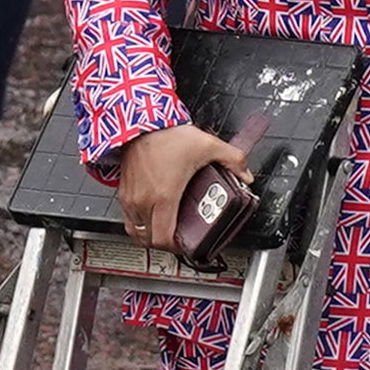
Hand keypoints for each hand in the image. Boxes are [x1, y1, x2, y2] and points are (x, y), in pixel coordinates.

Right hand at [110, 120, 240, 251]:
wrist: (139, 121)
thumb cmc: (167, 134)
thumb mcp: (207, 145)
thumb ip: (232, 159)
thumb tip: (246, 174)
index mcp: (164, 195)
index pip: (164, 238)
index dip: (176, 248)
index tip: (187, 244)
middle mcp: (144, 200)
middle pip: (150, 240)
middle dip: (166, 244)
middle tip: (179, 238)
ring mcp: (131, 198)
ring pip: (137, 232)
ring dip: (151, 236)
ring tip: (166, 230)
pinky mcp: (123, 192)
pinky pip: (128, 219)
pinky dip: (139, 225)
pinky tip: (151, 216)